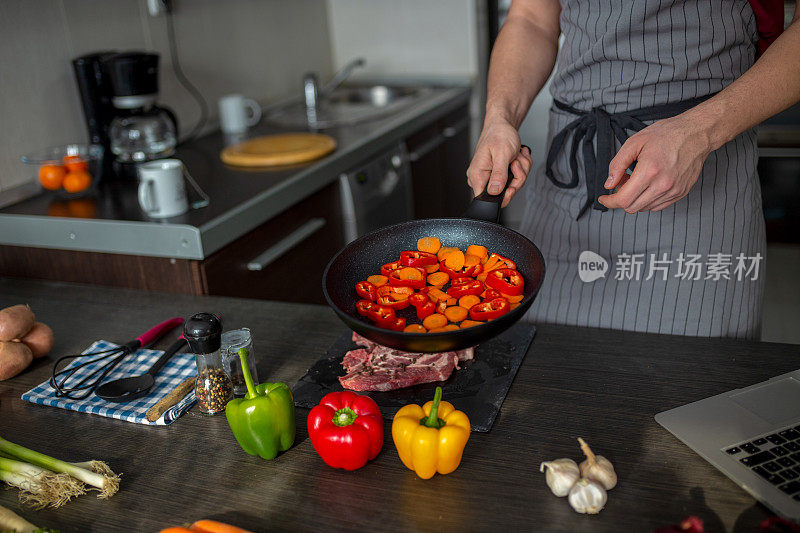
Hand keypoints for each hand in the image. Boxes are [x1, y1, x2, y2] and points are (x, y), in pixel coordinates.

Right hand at [466, 117, 533, 207]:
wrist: (502, 125)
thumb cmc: (499, 134)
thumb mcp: (502, 153)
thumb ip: (499, 174)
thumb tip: (494, 191)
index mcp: (477, 174)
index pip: (487, 199)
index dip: (503, 196)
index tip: (512, 184)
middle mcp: (481, 178)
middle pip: (503, 193)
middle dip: (516, 177)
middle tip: (515, 162)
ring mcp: (491, 177)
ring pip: (513, 185)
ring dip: (520, 170)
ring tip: (516, 156)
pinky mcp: (499, 175)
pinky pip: (515, 179)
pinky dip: (521, 168)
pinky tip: (517, 157)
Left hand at [598, 115, 712, 212]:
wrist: (696, 133)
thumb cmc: (667, 134)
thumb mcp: (634, 142)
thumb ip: (617, 165)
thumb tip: (609, 184)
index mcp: (649, 171)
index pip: (623, 200)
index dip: (609, 201)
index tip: (603, 198)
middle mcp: (663, 185)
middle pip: (632, 207)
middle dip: (621, 198)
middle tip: (622, 181)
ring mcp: (673, 191)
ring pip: (644, 208)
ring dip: (634, 198)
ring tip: (637, 179)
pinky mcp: (681, 193)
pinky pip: (657, 206)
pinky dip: (647, 200)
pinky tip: (648, 184)